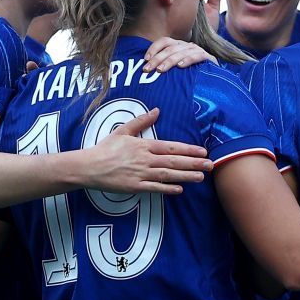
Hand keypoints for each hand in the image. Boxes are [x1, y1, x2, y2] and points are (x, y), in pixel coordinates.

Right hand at [84, 108, 211, 195]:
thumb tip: (156, 110)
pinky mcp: (135, 187)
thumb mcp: (123, 131)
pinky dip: (167, 189)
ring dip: (185, 176)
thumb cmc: (105, 148)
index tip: (202, 151)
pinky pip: (154, 188)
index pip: (171, 147)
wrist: (89, 166)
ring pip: (167, 175)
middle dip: (194, 163)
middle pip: (174, 161)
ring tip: (201, 177)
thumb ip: (141, 121)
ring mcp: (140, 174)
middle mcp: (145, 159)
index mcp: (143, 145)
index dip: (188, 149)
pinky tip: (180, 189)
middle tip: (210, 165)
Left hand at [143, 37, 211, 72]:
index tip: (145, 59)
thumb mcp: (178, 67)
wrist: (215, 77)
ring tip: (160, 70)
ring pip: (180, 53)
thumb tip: (149, 68)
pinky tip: (180, 66)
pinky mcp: (207, 57)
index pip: (164, 41)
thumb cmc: (192, 73)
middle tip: (147, 69)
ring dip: (169, 61)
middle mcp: (186, 45)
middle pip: (169, 49)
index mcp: (178, 45)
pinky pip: (196, 56)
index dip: (153, 48)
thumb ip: (166, 65)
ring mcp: (197, 50)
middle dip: (156, 59)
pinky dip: (187, 60)